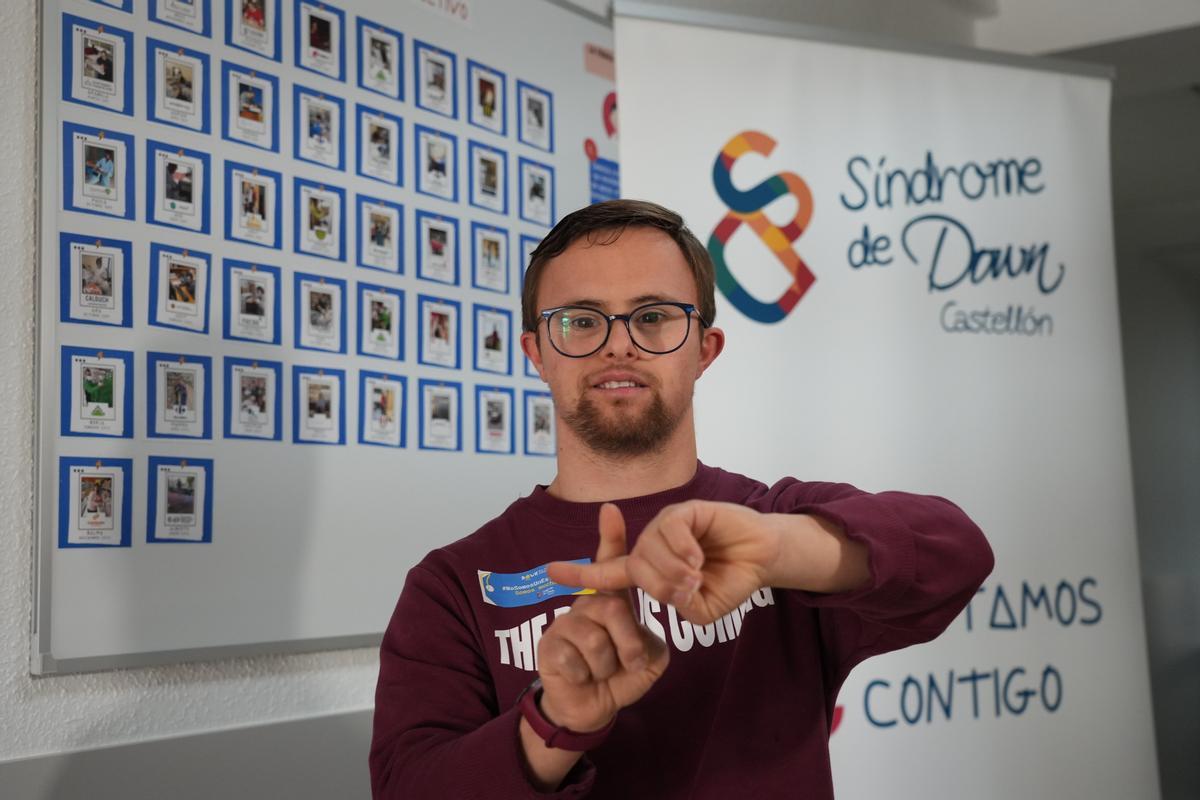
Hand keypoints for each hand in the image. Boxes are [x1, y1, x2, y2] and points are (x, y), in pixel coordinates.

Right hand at [536, 503, 668, 733]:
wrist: (591, 708)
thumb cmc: (620, 676)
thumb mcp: (648, 657)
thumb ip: (647, 638)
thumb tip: (629, 632)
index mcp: (610, 602)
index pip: (611, 566)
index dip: (611, 537)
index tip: (610, 508)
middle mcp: (585, 605)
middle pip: (613, 610)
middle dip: (629, 646)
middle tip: (628, 663)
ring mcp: (564, 623)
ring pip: (596, 641)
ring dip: (608, 667)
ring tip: (601, 672)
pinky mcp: (548, 645)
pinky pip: (577, 661)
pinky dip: (587, 678)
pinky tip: (582, 678)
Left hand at [546, 501, 778, 625]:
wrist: (762, 557)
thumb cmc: (730, 582)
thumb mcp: (703, 609)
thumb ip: (682, 605)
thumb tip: (673, 585)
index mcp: (649, 569)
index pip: (608, 572)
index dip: (580, 572)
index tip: (549, 571)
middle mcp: (652, 545)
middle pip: (634, 569)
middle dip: (659, 586)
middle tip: (689, 590)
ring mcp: (667, 526)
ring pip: (649, 551)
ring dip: (674, 571)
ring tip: (698, 576)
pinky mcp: (686, 510)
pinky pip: (671, 529)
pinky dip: (683, 548)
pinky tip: (699, 557)